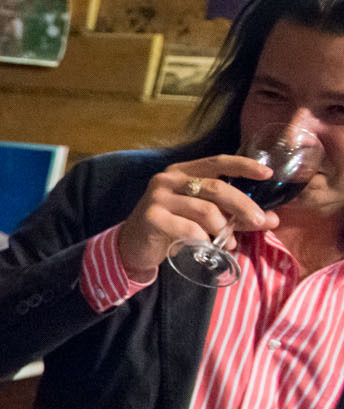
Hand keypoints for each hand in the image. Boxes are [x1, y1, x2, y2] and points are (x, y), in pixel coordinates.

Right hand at [114, 156, 277, 280]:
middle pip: (217, 188)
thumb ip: (234, 215)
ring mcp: (158, 197)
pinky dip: (203, 240)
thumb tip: (273, 219)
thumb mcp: (204, 217)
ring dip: (223, 228)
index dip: (244, 165)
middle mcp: (169, 179)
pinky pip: (188, 228)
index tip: (268, 174)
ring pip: (205, 210)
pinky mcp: (152, 217)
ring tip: (229, 242)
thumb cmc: (173, 227)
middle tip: (261, 221)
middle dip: (243, 205)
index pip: (218, 162)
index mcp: (183, 171)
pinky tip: (207, 247)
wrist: (135, 246)